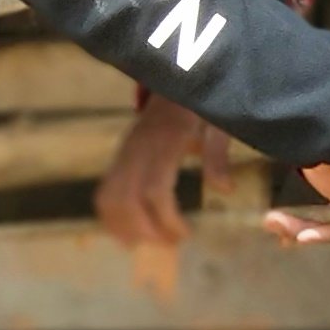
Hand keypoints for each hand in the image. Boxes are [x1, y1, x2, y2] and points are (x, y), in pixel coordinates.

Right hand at [94, 99, 231, 246]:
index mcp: (165, 141)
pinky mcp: (118, 159)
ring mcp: (124, 154)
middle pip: (126, 200)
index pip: (155, 189)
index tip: (185, 234)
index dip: (165, 218)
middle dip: (145, 230)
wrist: (173, 84)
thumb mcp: (216, 124)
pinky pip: (104, 192)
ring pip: (109, 197)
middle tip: (170, 245)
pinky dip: (112, 218)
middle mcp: (138, 150)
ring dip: (124, 228)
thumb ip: (217, 155)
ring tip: (149, 244)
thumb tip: (224, 189)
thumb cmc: (199, 107)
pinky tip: (130, 234)